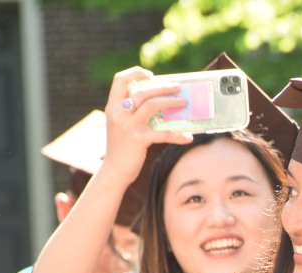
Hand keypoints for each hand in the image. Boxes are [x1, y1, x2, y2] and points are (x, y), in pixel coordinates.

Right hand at [100, 67, 192, 187]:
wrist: (114, 171)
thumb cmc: (122, 147)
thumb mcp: (121, 125)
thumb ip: (133, 112)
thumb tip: (161, 102)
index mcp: (113, 106)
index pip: (120, 79)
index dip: (136, 73)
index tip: (151, 76)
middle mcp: (118, 113)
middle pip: (142, 91)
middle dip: (162, 86)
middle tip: (177, 87)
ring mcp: (128, 126)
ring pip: (151, 105)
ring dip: (171, 102)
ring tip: (184, 102)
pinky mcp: (138, 140)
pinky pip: (162, 133)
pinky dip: (177, 135)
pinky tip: (188, 137)